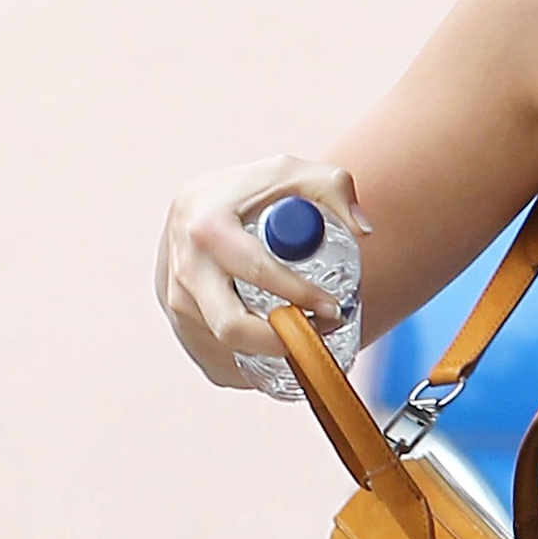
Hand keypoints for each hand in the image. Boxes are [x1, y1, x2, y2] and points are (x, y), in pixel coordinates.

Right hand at [154, 155, 370, 390]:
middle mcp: (183, 265)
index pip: (257, 272)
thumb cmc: (254, 194)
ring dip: (271, 355)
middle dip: (283, 343)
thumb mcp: (293, 175)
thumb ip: (334, 187)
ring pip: (228, 350)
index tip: (334, 308)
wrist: (199, 207)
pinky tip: (275, 343)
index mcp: (207, 224)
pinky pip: (219, 361)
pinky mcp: (178, 324)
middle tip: (319, 335)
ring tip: (303, 334)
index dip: (301, 296)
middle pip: (232, 328)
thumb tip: (363, 230)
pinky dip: (253, 363)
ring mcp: (174, 298)